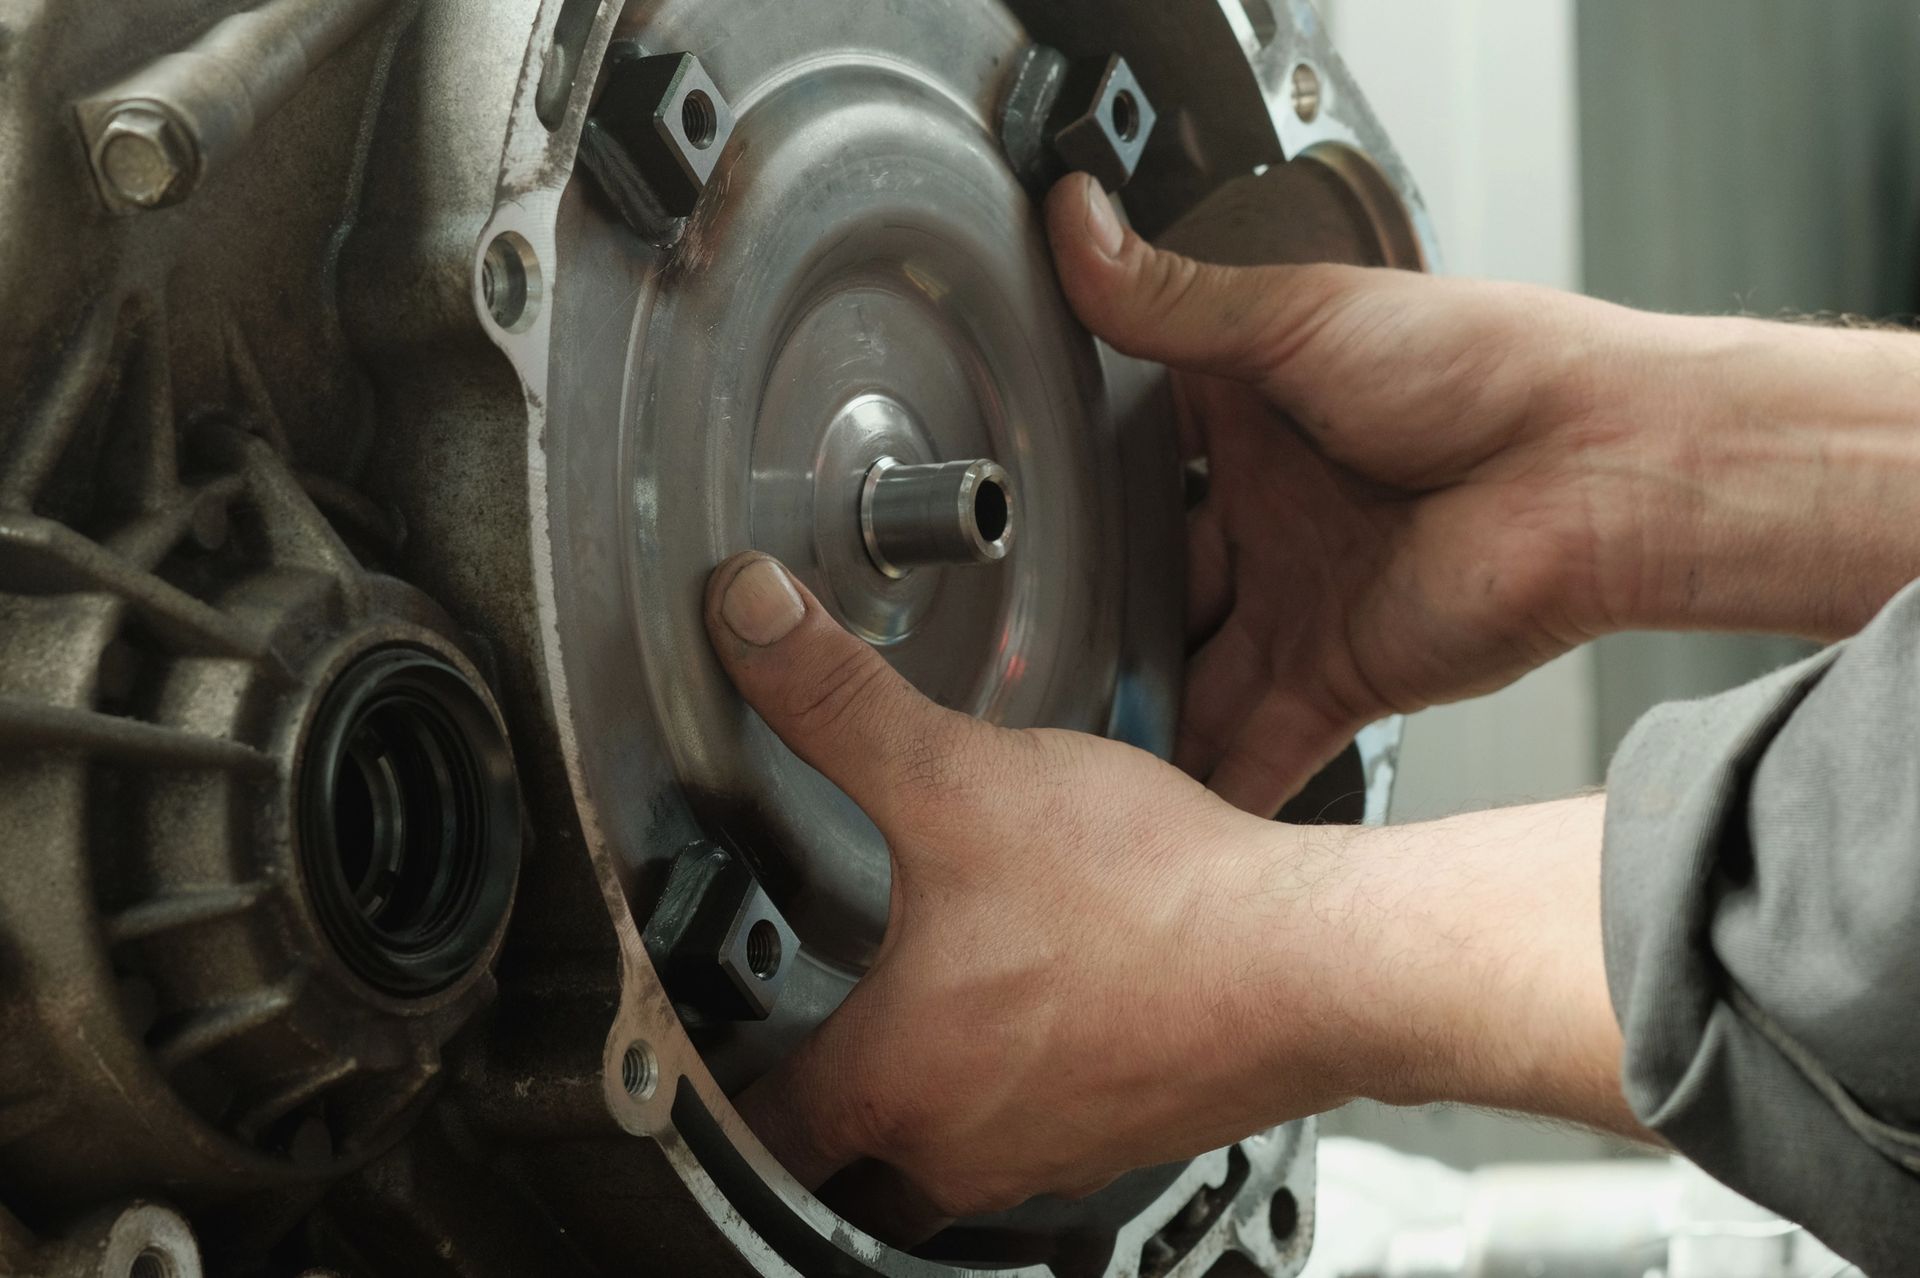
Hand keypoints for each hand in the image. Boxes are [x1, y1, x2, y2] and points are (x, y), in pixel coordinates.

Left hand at [704, 553, 1355, 1235]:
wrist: (1318, 959)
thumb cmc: (1155, 899)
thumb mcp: (964, 777)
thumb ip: (839, 701)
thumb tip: (749, 619)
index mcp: (899, 1078)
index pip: (759, 1136)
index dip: (718, 1094)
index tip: (706, 1053)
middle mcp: (966, 1143)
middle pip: (846, 1172)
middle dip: (820, 1115)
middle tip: (805, 1036)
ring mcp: (1054, 1150)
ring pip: (948, 1159)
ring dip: (926, 1097)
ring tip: (922, 1012)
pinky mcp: (1129, 1129)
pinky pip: (1041, 1132)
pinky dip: (1022, 1082)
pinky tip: (1047, 1000)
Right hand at [1044, 175, 1664, 812]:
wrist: (1596, 469)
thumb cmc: (1481, 368)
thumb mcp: (1297, 320)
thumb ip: (1172, 304)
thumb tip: (1075, 225)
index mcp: (1253, 423)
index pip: (1133, 460)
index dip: (1070, 488)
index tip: (1000, 509)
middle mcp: (1268, 518)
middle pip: (1147, 579)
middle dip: (1088, 615)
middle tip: (1003, 648)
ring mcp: (1296, 603)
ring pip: (1183, 672)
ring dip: (1130, 709)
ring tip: (1039, 751)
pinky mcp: (1332, 680)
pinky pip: (1251, 746)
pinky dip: (1205, 787)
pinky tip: (1138, 821)